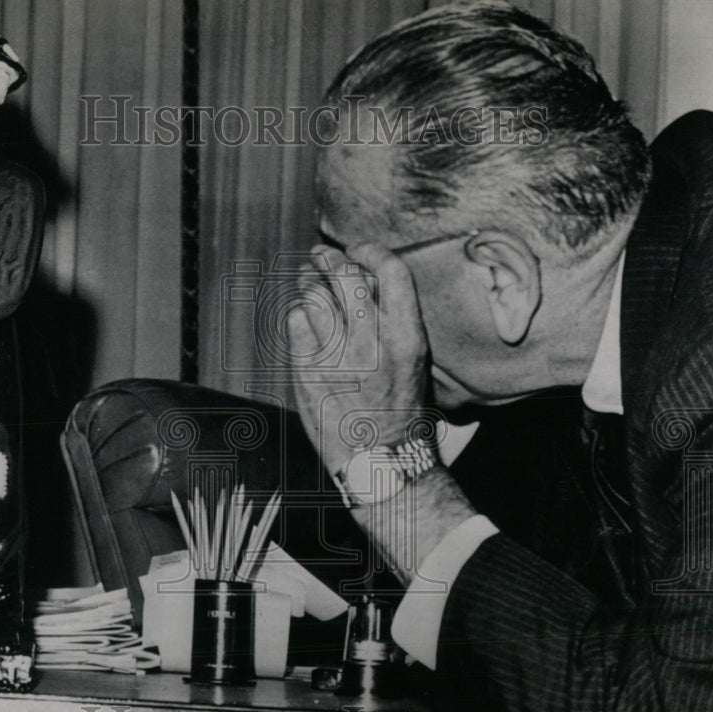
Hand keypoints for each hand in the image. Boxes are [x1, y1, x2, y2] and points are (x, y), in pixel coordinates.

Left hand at [287, 243, 429, 474]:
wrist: (379, 461)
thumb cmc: (401, 410)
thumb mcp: (416, 361)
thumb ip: (395, 319)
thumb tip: (369, 276)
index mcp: (407, 337)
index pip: (391, 270)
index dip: (372, 250)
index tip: (361, 250)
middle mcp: (371, 342)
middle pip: (345, 272)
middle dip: (331, 257)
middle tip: (322, 255)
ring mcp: (335, 355)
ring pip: (314, 293)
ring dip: (309, 281)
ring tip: (309, 280)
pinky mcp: (306, 369)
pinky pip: (296, 321)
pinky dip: (300, 316)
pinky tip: (306, 322)